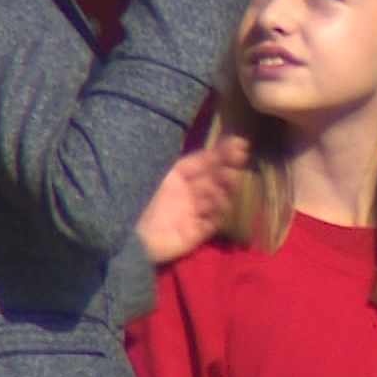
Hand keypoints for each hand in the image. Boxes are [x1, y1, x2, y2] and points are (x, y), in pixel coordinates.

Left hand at [135, 137, 250, 263]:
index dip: (223, 153)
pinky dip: (220, 210)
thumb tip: (222, 142)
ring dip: (225, 187)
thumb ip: (196, 160)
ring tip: (228, 176)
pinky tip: (221, 199)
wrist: (135, 234)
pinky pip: (215, 220)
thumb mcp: (171, 174)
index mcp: (184, 177)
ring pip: (220, 198)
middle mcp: (194, 194)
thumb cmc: (148, 200)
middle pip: (216, 179)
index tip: (240, 143)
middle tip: (239, 158)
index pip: (208, 162)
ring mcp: (198, 213)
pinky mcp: (200, 231)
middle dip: (227, 168)